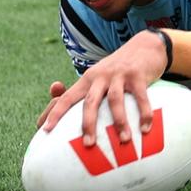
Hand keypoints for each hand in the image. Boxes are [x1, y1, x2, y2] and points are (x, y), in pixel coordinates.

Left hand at [35, 31, 169, 145]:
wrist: (145, 46)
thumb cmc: (117, 70)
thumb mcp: (98, 78)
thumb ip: (81, 94)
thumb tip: (60, 115)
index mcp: (87, 80)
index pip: (66, 97)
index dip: (55, 113)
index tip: (45, 130)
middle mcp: (100, 76)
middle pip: (90, 102)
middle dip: (88, 124)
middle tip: (88, 145)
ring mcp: (119, 75)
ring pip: (115, 100)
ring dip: (119, 122)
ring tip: (124, 140)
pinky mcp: (138, 75)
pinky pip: (140, 97)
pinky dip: (144, 113)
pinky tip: (146, 129)